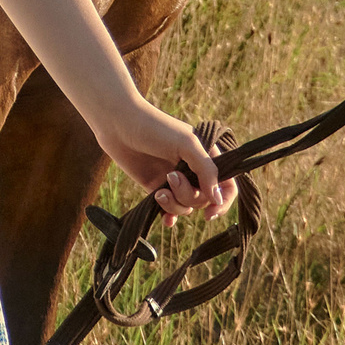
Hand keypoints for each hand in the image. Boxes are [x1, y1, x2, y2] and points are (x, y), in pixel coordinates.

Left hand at [93, 99, 234, 223]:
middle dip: (188, 195)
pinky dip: (170, 216)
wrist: (118, 124)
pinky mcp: (156, 186)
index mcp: (206, 156)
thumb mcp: (187, 144)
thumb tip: (217, 199)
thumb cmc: (155, 127)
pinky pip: (170, 209)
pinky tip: (165, 220)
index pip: (227, 185)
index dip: (223, 201)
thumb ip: (206, 171)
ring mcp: (175, 180)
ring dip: (175, 204)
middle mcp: (193, 170)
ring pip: (187, 206)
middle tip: (170, 177)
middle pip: (204, 199)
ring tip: (159, 191)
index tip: (210, 212)